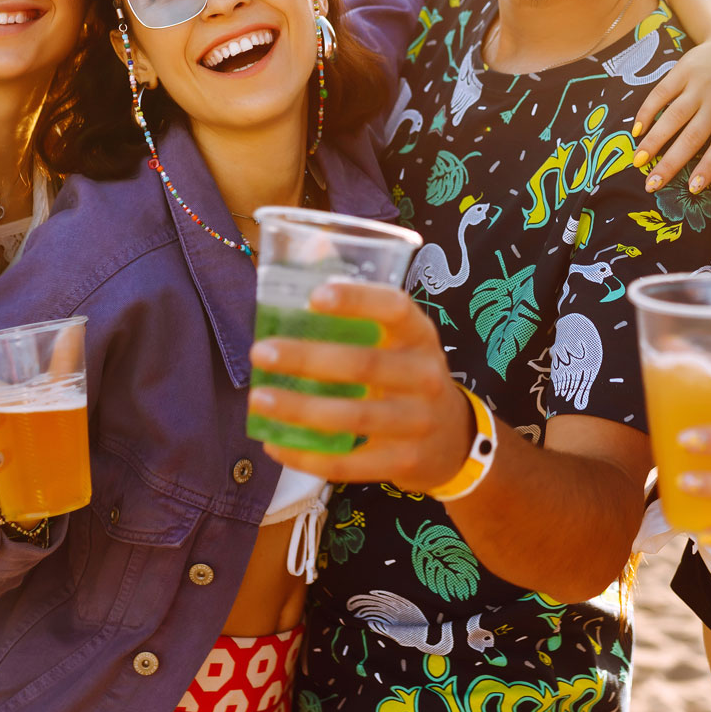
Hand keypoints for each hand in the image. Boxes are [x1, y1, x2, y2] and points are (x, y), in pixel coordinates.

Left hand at [248, 281, 473, 491]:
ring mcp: (417, 423)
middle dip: (308, 359)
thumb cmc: (408, 377)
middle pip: (366, 365)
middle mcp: (425, 376)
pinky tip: (274, 445)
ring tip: (258, 399)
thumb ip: (360, 307)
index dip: (357, 300)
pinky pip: (349, 463)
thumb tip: (314, 248)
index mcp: (420, 337)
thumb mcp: (400, 341)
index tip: (313, 296)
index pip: (396, 309)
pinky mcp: (403, 462)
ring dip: (300, 409)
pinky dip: (307, 456)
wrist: (453, 439)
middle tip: (261, 352)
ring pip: (354, 417)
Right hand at [632, 37, 710, 197]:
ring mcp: (700, 86)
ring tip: (637, 161)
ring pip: (674, 117)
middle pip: (692, 137)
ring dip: (654, 140)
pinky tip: (636, 130)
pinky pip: (661, 93)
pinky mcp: (683, 70)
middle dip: (671, 162)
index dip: (709, 169)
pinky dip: (647, 111)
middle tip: (650, 184)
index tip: (692, 189)